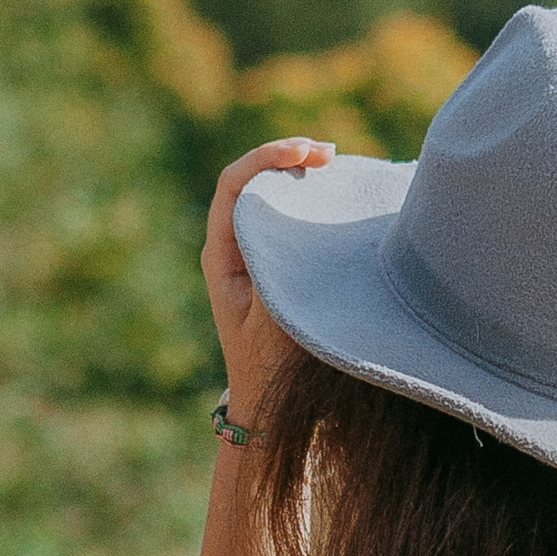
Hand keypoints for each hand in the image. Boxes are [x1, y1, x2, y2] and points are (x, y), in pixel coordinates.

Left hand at [202, 139, 333, 398]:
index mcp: (220, 255)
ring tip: (334, 164)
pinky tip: (336, 194)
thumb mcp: (273, 325)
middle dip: (287, 156)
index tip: (306, 151)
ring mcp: (252, 251)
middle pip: (252, 179)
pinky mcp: (275, 261)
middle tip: (330, 153)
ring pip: (270, 194)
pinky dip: (310, 198)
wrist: (265, 404)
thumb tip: (299, 233)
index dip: (266, 158)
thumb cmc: (268, 370)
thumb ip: (279, 279)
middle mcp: (231, 245)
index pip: (234, 186)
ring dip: (300, 173)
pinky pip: (287, 217)